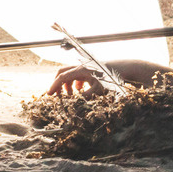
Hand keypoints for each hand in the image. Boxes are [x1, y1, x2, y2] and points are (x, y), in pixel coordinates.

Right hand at [47, 59, 165, 95]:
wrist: (123, 69)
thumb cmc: (111, 79)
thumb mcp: (98, 90)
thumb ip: (85, 97)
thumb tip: (74, 105)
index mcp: (81, 69)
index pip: (62, 77)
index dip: (54, 86)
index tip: (49, 95)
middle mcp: (81, 66)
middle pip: (63, 73)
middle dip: (58, 84)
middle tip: (56, 96)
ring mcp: (85, 67)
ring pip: (70, 75)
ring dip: (67, 85)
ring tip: (71, 96)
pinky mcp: (90, 70)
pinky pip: (77, 76)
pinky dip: (75, 84)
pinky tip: (80, 91)